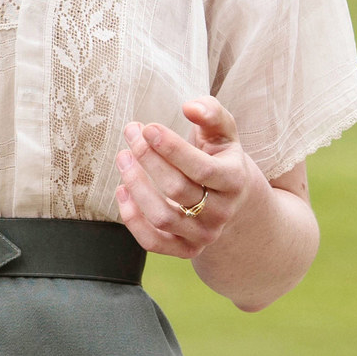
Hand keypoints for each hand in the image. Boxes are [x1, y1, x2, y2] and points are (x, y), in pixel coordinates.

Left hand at [114, 97, 263, 259]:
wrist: (234, 204)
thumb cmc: (220, 160)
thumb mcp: (223, 135)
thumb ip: (212, 114)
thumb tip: (190, 106)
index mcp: (235, 181)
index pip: (203, 169)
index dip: (171, 148)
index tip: (147, 127)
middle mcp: (222, 212)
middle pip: (177, 189)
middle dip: (148, 159)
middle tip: (131, 134)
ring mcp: (204, 234)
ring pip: (163, 217)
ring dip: (135, 186)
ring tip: (122, 158)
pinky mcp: (185, 249)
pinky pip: (153, 242)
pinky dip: (131, 219)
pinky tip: (121, 190)